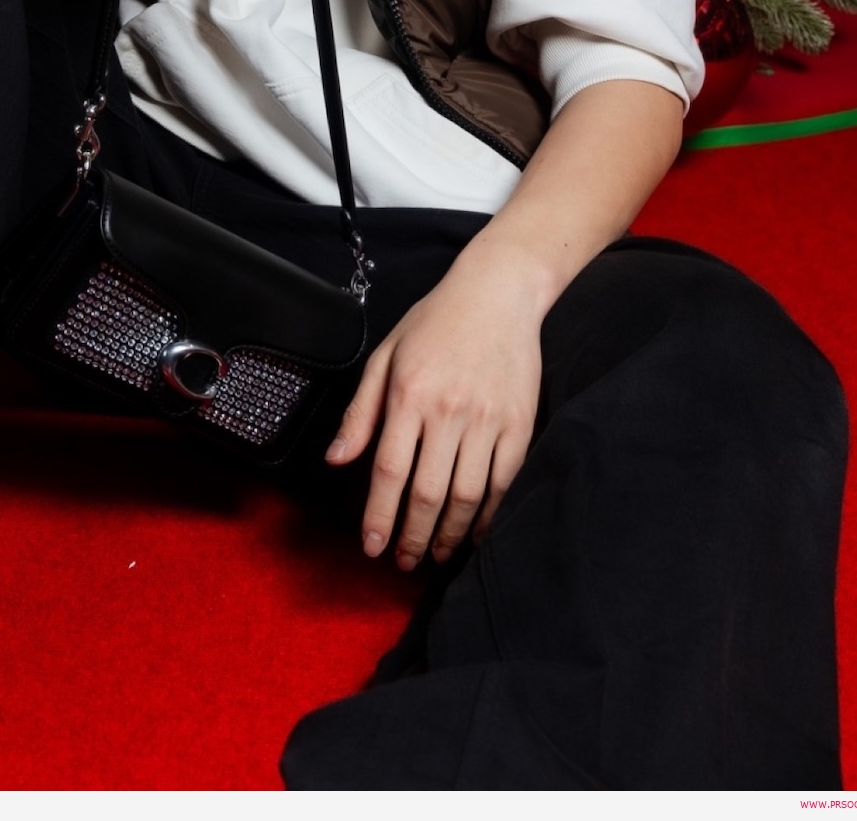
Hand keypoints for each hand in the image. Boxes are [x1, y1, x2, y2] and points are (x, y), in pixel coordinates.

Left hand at [326, 241, 545, 569]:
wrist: (498, 294)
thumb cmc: (434, 323)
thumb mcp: (386, 356)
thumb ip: (361, 412)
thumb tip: (336, 460)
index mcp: (409, 393)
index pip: (389, 470)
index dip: (379, 517)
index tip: (372, 548)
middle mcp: (448, 410)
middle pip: (427, 493)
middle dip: (412, 536)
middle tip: (403, 561)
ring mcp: (488, 419)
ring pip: (467, 496)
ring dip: (449, 534)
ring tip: (435, 552)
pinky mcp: (520, 424)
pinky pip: (503, 483)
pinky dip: (489, 516)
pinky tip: (476, 532)